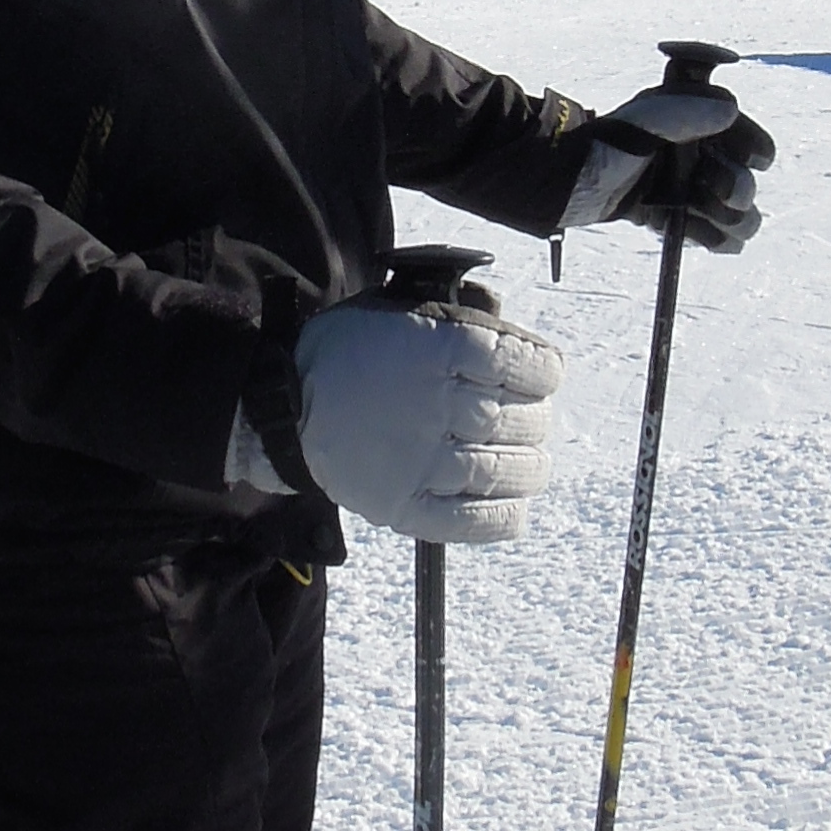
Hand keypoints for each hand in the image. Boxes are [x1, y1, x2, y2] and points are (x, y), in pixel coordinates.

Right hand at [235, 291, 563, 543]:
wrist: (285, 409)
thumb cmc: (351, 354)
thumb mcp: (400, 311)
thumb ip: (459, 319)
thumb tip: (517, 345)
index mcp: (437, 346)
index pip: (526, 364)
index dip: (545, 372)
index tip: (542, 377)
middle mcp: (435, 402)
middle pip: (523, 419)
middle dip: (535, 419)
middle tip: (525, 419)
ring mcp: (421, 459)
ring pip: (508, 469)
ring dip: (529, 465)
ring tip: (524, 460)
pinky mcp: (404, 505)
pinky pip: (475, 519)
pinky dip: (505, 515)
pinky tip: (513, 504)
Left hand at [563, 82, 773, 253]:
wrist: (554, 185)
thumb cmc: (596, 148)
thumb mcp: (641, 125)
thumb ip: (683, 114)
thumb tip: (729, 109)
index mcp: (682, 118)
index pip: (735, 128)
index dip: (752, 144)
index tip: (761, 160)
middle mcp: (683, 150)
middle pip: (735, 173)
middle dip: (739, 188)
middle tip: (724, 198)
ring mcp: (673, 183)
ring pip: (723, 207)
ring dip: (734, 220)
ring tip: (727, 232)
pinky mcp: (660, 212)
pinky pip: (697, 228)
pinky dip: (711, 238)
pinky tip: (717, 245)